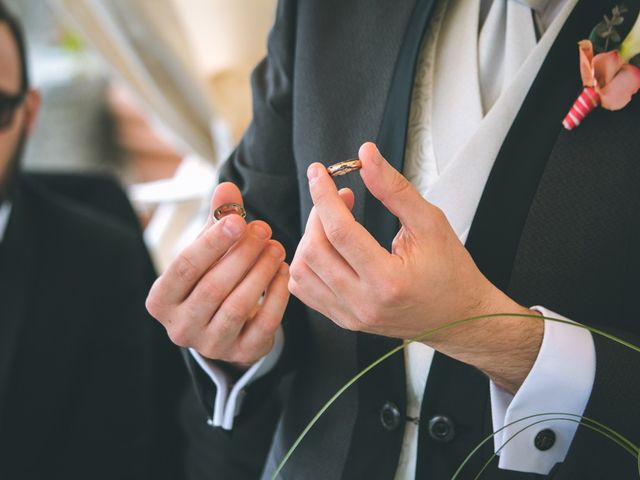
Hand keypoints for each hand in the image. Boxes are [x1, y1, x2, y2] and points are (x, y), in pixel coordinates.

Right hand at [146, 183, 289, 366]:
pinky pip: (264, 324)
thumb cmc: (211, 278)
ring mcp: (210, 345)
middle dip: (242, 254)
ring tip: (276, 247)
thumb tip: (228, 186)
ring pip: (238, 306)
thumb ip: (217, 219)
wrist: (226, 326)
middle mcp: (180, 327)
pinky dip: (277, 295)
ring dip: (261, 271)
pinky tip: (284, 271)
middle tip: (264, 230)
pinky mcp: (241, 354)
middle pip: (213, 286)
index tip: (239, 219)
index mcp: (161, 300)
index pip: (185, 266)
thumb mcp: (209, 250)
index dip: (213, 241)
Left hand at [289, 143, 541, 391]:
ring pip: (302, 272)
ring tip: (333, 222)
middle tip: (339, 197)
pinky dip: (305, 263)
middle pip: (314, 251)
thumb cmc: (450, 272)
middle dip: (318, 213)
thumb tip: (366, 157)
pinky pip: (304, 290)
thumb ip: (394, 188)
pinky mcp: (344, 319)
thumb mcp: (430, 222)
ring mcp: (351, 316)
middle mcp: (364, 303)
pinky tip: (324, 246)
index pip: (339, 231)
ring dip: (309, 237)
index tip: (319, 173)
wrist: (459, 316)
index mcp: (388, 281)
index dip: (324, 195)